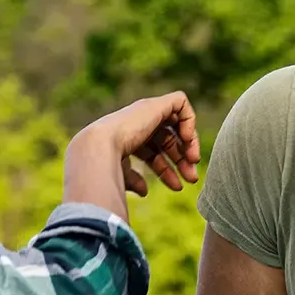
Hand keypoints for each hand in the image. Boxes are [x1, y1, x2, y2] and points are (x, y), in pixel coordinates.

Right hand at [76, 91, 200, 194]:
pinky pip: (181, 103)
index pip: (154, 153)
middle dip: (182, 161)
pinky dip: (189, 120)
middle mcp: (138, 122)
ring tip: (194, 164)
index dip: (168, 169)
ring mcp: (147, 111)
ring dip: (190, 146)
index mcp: (128, 137)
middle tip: (192, 178)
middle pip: (168, 141)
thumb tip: (144, 191)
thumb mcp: (121, 173)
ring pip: (178, 125)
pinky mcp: (156, 103)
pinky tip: (185, 140)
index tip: (178, 186)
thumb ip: (133, 179)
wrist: (100, 148)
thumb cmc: (105, 163)